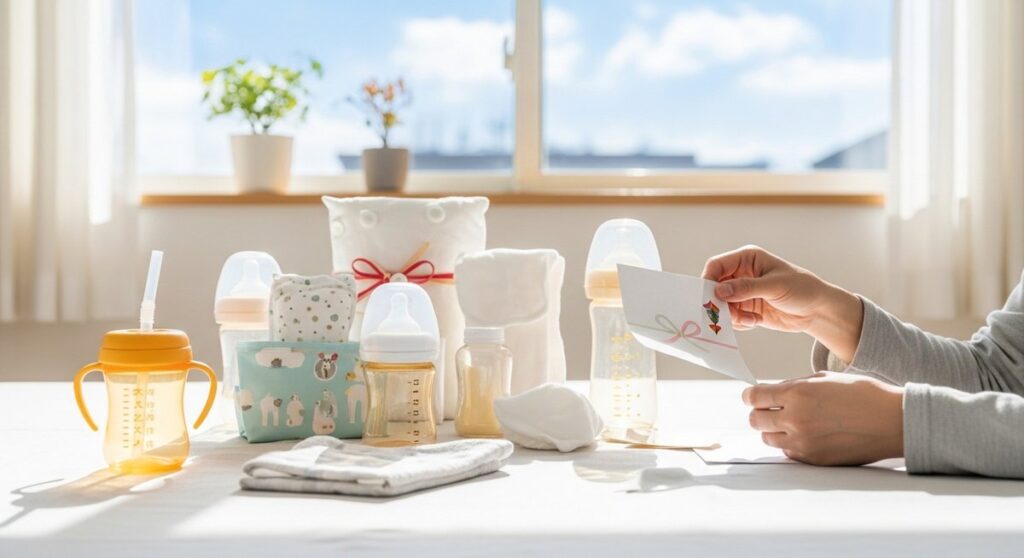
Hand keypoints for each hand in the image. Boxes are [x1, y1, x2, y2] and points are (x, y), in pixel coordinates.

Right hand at [701, 245, 863, 362]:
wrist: (818, 310)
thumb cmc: (802, 288)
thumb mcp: (775, 286)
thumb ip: (746, 288)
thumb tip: (719, 291)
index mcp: (747, 259)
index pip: (716, 266)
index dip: (708, 280)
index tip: (709, 297)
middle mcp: (741, 274)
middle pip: (715, 287)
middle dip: (719, 302)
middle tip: (728, 315)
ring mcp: (742, 292)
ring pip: (721, 305)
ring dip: (732, 315)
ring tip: (751, 319)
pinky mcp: (746, 308)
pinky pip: (731, 317)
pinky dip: (739, 322)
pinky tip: (756, 321)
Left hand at [743, 372, 904, 465]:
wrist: (893, 421)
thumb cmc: (863, 394)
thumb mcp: (825, 378)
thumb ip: (795, 386)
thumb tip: (774, 392)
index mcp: (797, 394)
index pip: (754, 397)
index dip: (750, 396)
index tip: (752, 396)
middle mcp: (795, 419)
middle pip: (755, 420)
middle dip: (759, 413)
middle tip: (769, 409)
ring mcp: (804, 442)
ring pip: (768, 439)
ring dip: (773, 430)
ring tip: (790, 423)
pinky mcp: (814, 459)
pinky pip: (788, 452)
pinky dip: (790, 444)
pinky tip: (805, 435)